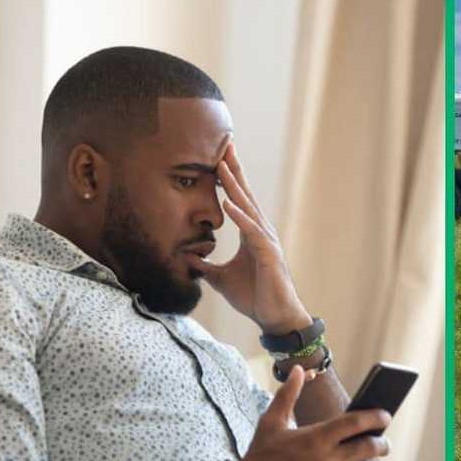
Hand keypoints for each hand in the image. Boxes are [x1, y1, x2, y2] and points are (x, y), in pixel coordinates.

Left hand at [187, 141, 311, 333]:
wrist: (274, 317)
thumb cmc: (254, 296)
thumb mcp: (221, 279)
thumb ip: (206, 266)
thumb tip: (186, 258)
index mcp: (250, 233)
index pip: (238, 199)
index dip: (228, 178)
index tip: (218, 155)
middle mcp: (260, 231)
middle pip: (244, 194)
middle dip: (233, 169)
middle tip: (224, 144)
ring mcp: (266, 241)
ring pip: (248, 207)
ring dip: (234, 186)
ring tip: (222, 165)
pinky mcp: (268, 254)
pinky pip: (252, 231)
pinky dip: (240, 216)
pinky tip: (228, 202)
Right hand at [236, 366, 391, 460]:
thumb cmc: (259, 455)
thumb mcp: (270, 422)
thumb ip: (288, 394)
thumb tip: (299, 369)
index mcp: (316, 437)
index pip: (356, 422)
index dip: (375, 417)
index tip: (386, 416)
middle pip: (369, 449)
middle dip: (382, 445)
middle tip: (383, 444)